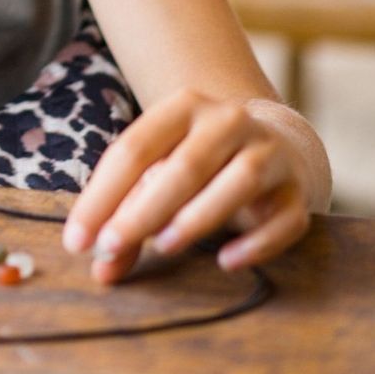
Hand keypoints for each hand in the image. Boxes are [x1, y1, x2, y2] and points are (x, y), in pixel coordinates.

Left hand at [62, 90, 310, 280]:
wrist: (276, 141)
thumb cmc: (201, 161)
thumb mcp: (162, 169)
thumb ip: (130, 213)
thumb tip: (101, 267)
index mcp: (183, 106)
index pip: (134, 149)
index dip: (102, 195)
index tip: (77, 241)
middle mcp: (227, 121)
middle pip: (184, 165)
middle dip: (143, 209)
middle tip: (110, 248)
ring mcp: (268, 152)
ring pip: (239, 181)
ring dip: (198, 217)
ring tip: (163, 247)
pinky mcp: (297, 190)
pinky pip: (284, 219)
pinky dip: (257, 242)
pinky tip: (227, 261)